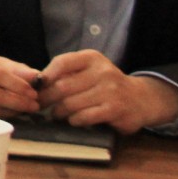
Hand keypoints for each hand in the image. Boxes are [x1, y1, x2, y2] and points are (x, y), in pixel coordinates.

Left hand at [38, 50, 177, 134]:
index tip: (36, 87)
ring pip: (71, 104)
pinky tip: (73, 120)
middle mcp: (102, 71)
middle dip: (47, 98)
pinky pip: (84, 116)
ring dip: (59, 112)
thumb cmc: (106, 85)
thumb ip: (67, 73)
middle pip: (62, 86)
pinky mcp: (115, 109)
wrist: (141, 99)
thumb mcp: (89, 71)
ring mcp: (110, 90)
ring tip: (56, 114)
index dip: (45, 76)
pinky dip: (74, 120)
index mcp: (92, 58)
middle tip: (40, 105)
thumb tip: (36, 83)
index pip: (62, 62)